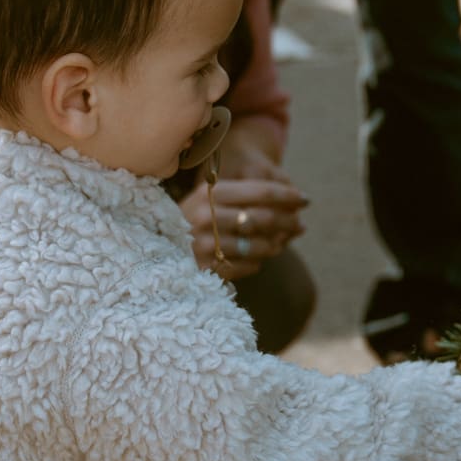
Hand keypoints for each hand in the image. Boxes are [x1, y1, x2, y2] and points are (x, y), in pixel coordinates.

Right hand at [179, 143, 308, 278]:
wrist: (155, 248)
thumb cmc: (191, 219)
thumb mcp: (209, 199)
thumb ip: (245, 196)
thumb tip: (293, 202)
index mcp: (210, 193)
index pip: (261, 191)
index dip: (288, 196)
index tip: (305, 200)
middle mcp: (206, 216)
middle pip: (264, 218)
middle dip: (289, 222)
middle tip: (300, 225)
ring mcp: (205, 245)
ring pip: (260, 245)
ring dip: (276, 245)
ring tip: (281, 243)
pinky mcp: (206, 268)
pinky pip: (247, 265)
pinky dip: (257, 262)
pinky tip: (257, 258)